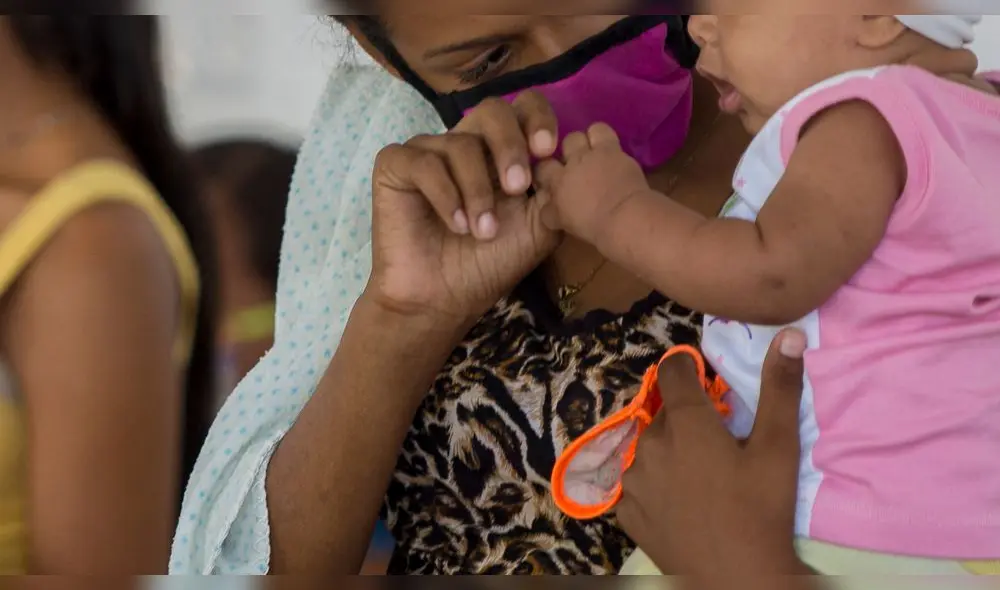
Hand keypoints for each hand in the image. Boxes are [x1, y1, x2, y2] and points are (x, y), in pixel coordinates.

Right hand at [366, 91, 562, 324]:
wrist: (444, 300)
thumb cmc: (490, 263)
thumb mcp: (538, 227)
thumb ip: (554, 190)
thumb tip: (562, 159)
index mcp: (501, 152)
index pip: (522, 108)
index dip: (537, 118)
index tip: (547, 149)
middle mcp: (466, 144)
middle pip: (492, 111)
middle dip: (509, 146)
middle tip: (516, 187)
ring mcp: (429, 152)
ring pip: (460, 144)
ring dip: (478, 191)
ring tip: (483, 232)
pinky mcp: (396, 166)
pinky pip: (424, 162)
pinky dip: (445, 194)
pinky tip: (456, 225)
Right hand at [534, 123, 650, 241]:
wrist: (623, 216)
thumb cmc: (593, 226)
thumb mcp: (562, 223)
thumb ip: (551, 212)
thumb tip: (546, 208)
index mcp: (556, 182)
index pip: (541, 168)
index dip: (545, 170)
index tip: (552, 176)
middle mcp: (571, 163)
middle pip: (562, 145)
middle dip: (569, 150)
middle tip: (577, 161)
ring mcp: (592, 154)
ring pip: (581, 133)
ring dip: (588, 139)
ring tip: (595, 150)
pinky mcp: (612, 149)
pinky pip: (602, 131)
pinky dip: (604, 138)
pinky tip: (609, 150)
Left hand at [617, 329, 810, 578]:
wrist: (737, 580)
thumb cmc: (761, 511)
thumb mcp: (778, 447)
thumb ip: (780, 387)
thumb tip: (788, 334)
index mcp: (686, 423)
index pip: (673, 371)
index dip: (687, 368)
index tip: (702, 378)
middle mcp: (650, 444)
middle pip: (663, 413)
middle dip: (686, 417)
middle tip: (717, 441)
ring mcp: (634, 480)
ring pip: (648, 448)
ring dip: (668, 451)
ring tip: (700, 476)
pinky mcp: (626, 512)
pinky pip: (636, 484)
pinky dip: (653, 485)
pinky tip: (679, 501)